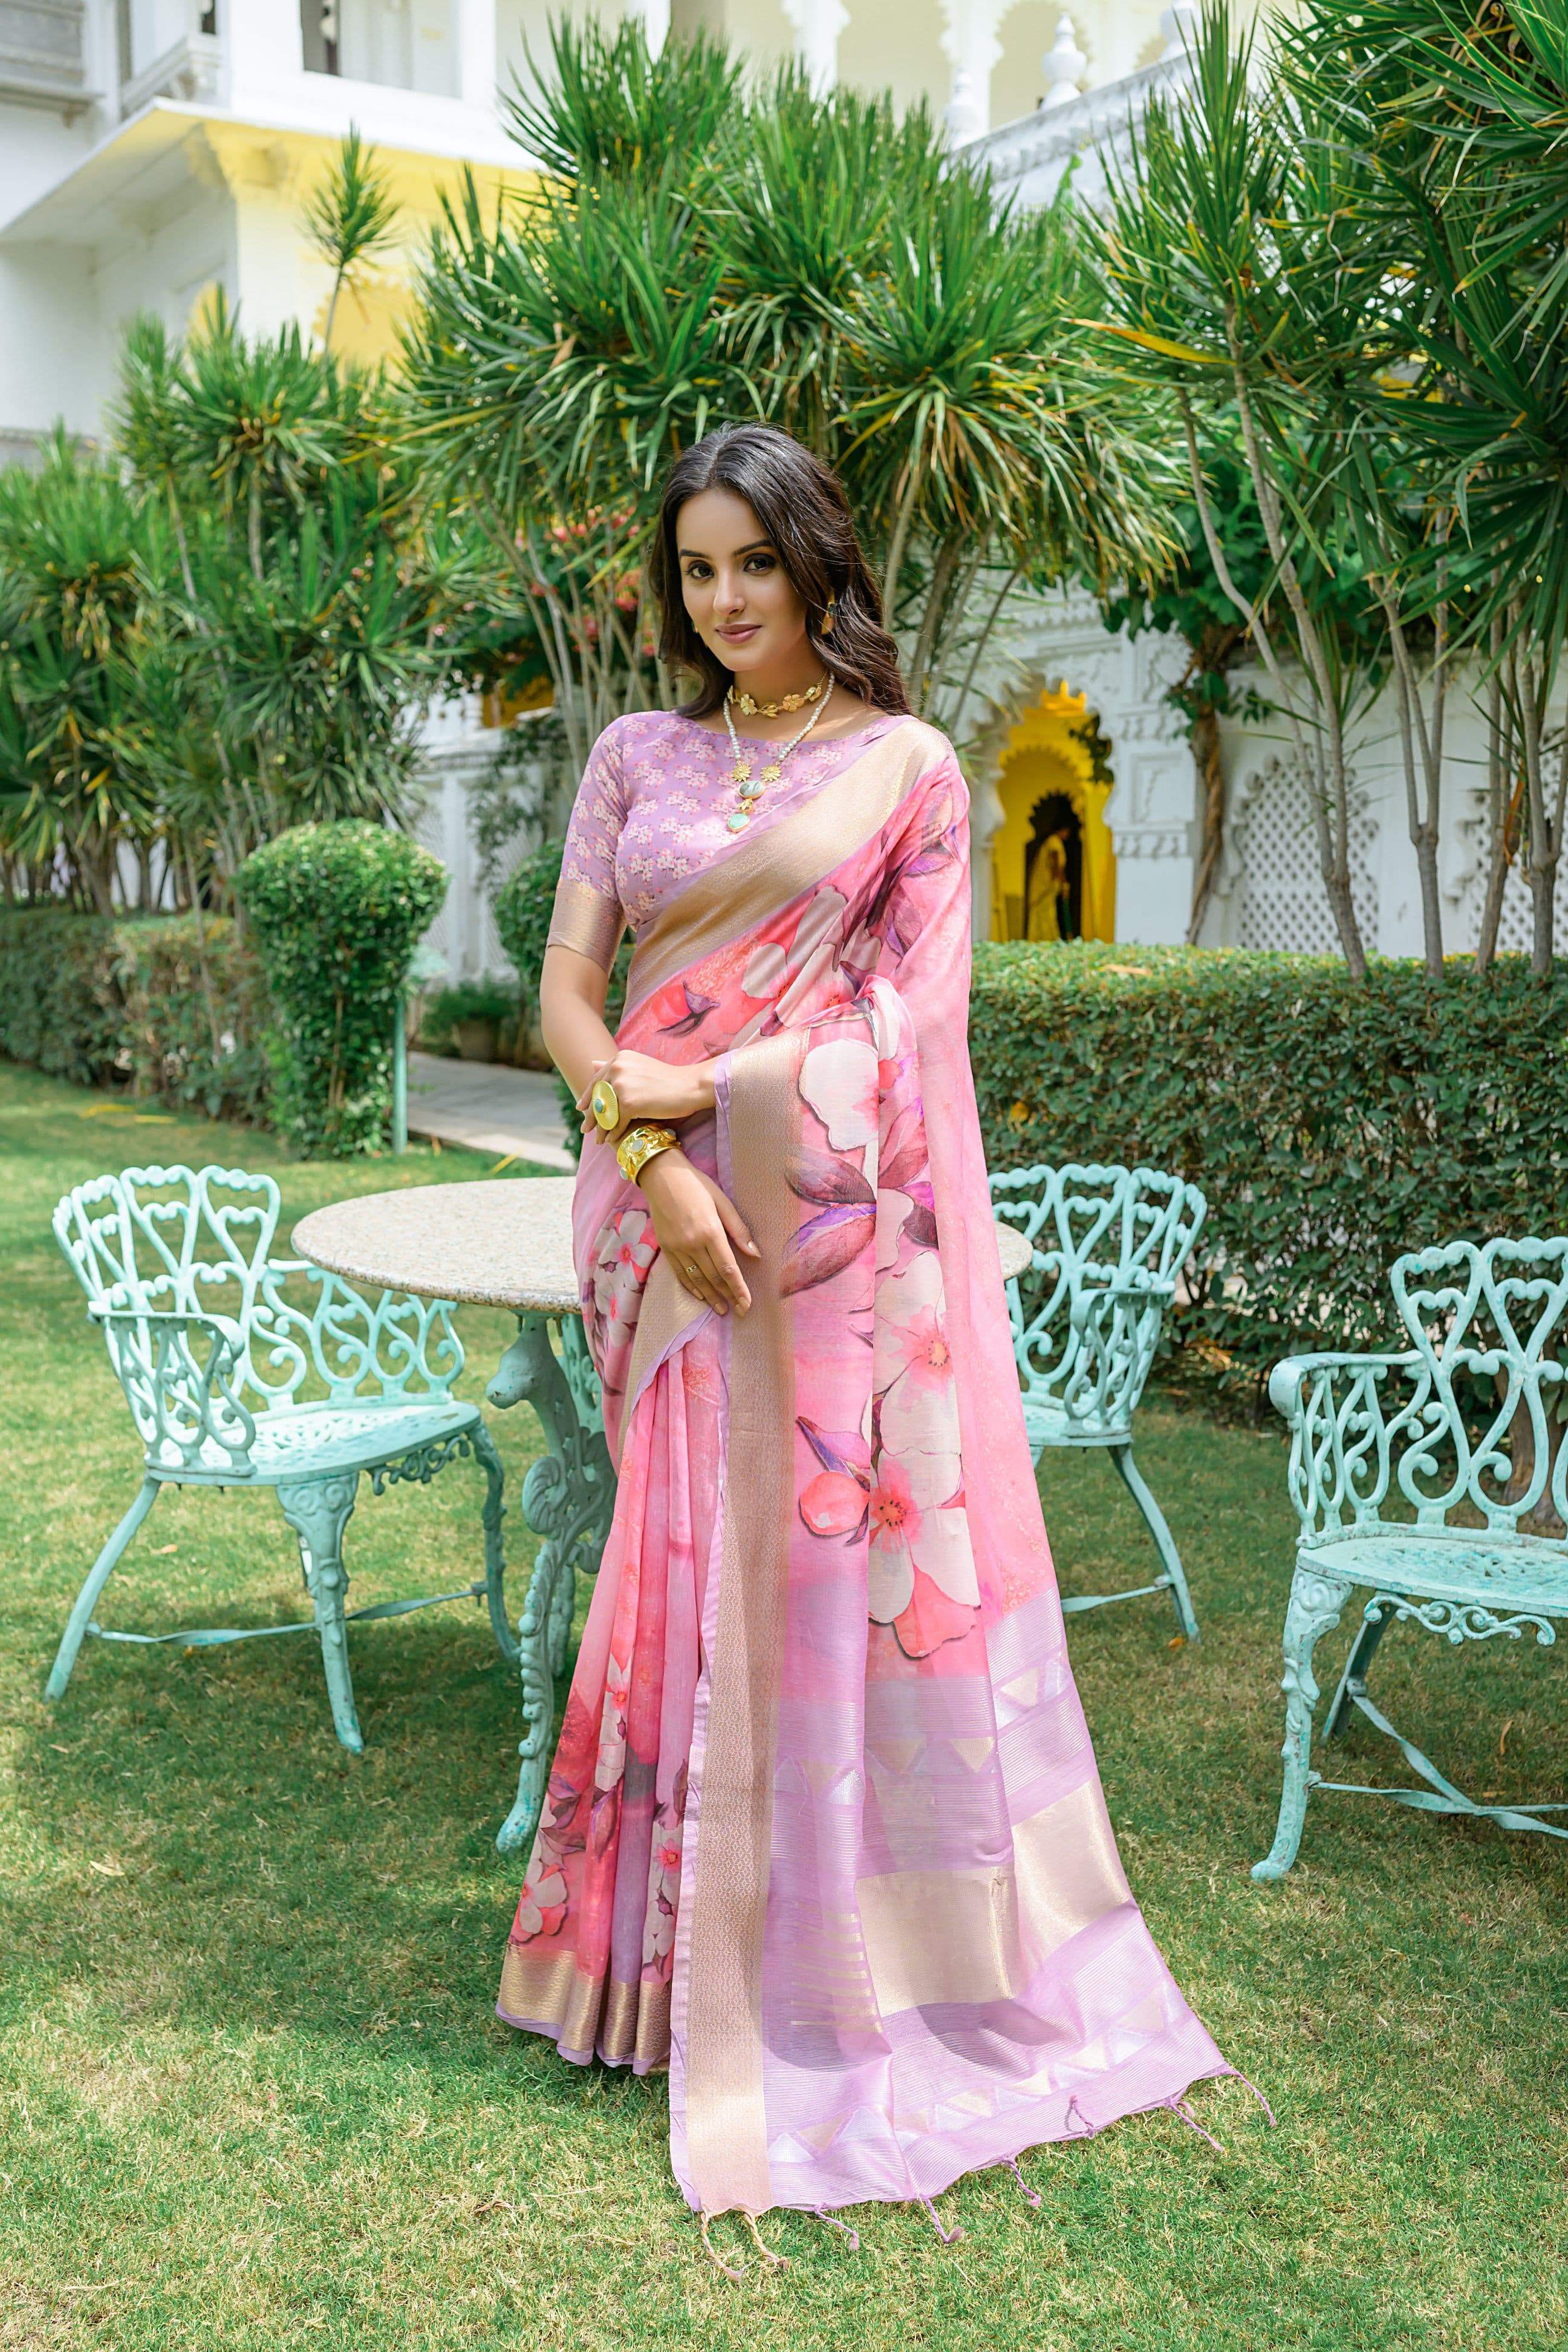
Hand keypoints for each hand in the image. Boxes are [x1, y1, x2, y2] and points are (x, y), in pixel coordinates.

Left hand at [576, 1051, 716, 1140]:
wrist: (690, 1086)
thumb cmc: (668, 1079)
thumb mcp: (638, 1067)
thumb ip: (616, 1067)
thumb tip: (592, 1064)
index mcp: (619, 1059)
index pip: (597, 1080)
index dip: (588, 1096)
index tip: (581, 1108)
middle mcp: (617, 1068)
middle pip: (598, 1097)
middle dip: (591, 1116)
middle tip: (585, 1129)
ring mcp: (622, 1085)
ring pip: (606, 1111)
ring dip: (601, 1128)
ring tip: (598, 1140)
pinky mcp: (629, 1103)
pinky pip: (617, 1122)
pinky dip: (614, 1133)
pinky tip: (611, 1140)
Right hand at [639, 1152, 759, 1316]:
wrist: (661, 1175)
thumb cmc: (696, 1185)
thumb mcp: (722, 1201)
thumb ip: (739, 1229)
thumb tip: (755, 1254)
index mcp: (710, 1231)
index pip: (728, 1267)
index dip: (739, 1288)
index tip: (747, 1303)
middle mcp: (692, 1243)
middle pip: (714, 1277)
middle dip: (728, 1296)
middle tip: (740, 1311)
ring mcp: (676, 1247)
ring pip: (696, 1279)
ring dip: (711, 1297)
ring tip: (722, 1310)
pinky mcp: (665, 1247)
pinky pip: (679, 1273)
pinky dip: (690, 1287)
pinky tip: (700, 1296)